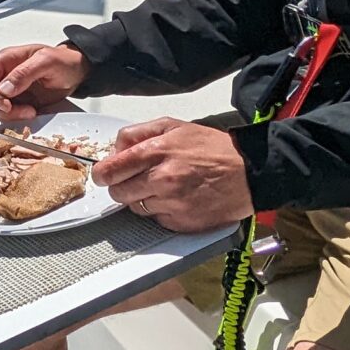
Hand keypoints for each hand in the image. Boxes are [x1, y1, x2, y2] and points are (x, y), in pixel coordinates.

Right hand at [0, 43, 87, 122]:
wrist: (78, 71)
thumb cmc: (64, 60)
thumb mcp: (46, 61)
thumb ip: (24, 73)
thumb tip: (4, 88)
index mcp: (5, 60)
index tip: (4, 103)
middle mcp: (4, 76)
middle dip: (2, 108)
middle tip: (23, 111)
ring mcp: (11, 91)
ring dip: (11, 115)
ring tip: (31, 111)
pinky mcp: (19, 103)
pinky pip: (9, 116)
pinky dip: (18, 119)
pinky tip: (32, 113)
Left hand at [93, 117, 253, 230]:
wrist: (248, 172)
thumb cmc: (212, 148)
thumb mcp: (173, 126)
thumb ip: (138, 133)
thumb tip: (115, 149)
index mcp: (156, 152)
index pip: (111, 169)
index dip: (102, 174)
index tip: (102, 175)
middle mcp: (161, 179)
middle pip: (118, 192)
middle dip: (120, 187)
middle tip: (131, 181)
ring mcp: (171, 203)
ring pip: (135, 208)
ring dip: (142, 199)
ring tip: (161, 187)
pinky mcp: (181, 222)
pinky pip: (156, 219)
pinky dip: (160, 211)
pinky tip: (175, 199)